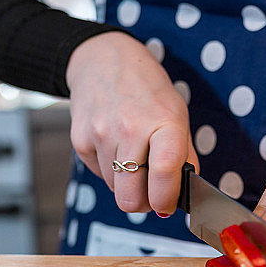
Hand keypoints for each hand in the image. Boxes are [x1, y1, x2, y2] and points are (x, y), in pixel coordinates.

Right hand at [65, 32, 198, 214]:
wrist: (103, 60)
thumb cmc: (147, 89)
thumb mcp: (177, 114)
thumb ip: (183, 155)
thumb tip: (184, 192)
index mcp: (164, 122)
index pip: (164, 172)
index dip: (165, 199)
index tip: (167, 205)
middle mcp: (130, 128)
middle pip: (131, 196)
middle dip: (143, 203)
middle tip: (150, 193)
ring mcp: (102, 135)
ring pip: (115, 189)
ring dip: (127, 183)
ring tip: (133, 158)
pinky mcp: (80, 140)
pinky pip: (99, 174)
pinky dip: (110, 170)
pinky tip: (116, 147)